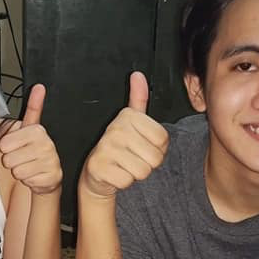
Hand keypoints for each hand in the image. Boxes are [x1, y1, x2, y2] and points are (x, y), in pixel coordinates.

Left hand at [0, 84, 62, 195]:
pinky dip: (29, 181)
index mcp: (38, 131)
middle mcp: (46, 145)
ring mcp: (50, 162)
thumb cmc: (34, 151)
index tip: (17, 146)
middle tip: (24, 158)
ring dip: (20, 172)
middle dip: (13, 161)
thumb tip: (39, 87)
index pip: (5, 143)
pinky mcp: (51, 178)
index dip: (7, 148)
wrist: (49, 175)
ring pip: (17, 171)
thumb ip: (33, 108)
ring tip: (30, 166)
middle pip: (9, 159)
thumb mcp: (30, 128)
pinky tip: (36, 175)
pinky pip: (27, 181)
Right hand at [80, 71, 168, 199]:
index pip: (163, 139)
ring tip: (125, 166)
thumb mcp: (130, 122)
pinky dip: (123, 183)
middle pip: (155, 158)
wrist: (95, 172)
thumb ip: (139, 99)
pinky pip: (127, 181)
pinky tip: (116, 174)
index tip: (142, 147)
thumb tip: (138, 75)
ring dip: (136, 174)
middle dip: (147, 164)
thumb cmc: (118, 147)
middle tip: (133, 159)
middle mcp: (115, 129)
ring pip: (143, 171)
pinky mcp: (99, 168)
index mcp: (127, 116)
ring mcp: (105, 148)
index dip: (157, 149)